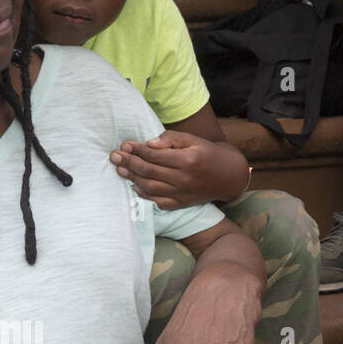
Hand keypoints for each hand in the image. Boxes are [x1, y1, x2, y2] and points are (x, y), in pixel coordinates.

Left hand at [111, 131, 236, 208]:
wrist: (227, 176)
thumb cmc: (207, 153)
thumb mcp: (193, 139)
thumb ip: (171, 139)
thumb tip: (149, 144)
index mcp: (187, 160)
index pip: (154, 155)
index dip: (137, 150)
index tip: (125, 145)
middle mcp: (183, 178)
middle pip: (149, 171)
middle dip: (129, 163)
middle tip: (114, 156)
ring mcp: (181, 193)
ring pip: (150, 187)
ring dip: (132, 178)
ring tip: (120, 170)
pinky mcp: (180, 204)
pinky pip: (157, 201)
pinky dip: (144, 194)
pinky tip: (134, 185)